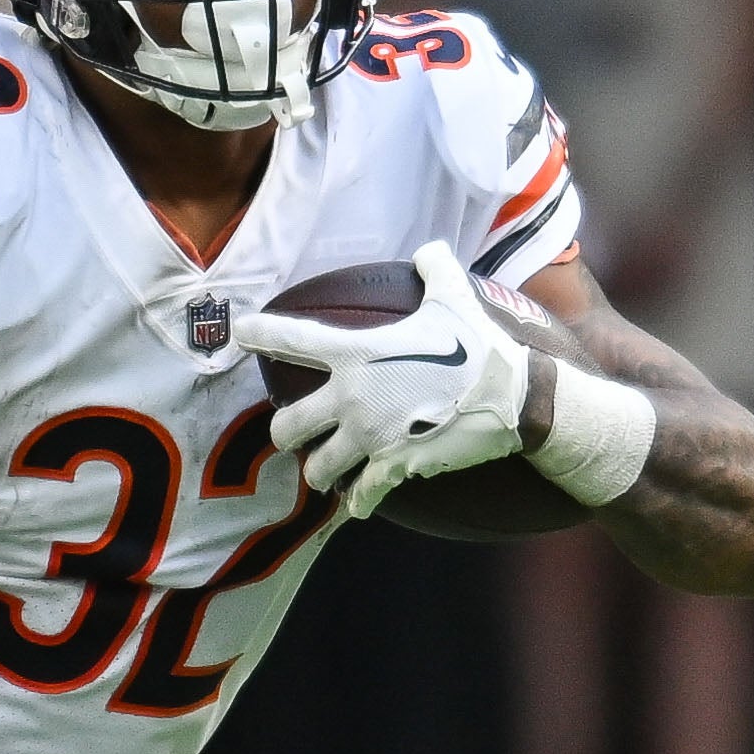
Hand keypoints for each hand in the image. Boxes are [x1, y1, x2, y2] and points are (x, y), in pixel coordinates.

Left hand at [238, 240, 536, 518]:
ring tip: (329, 470)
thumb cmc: (481, 346)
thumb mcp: (455, 297)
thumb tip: (430, 249)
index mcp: (357, 354)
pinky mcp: (396, 468)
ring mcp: (371, 438)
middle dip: (286, 433)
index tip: (238, 332)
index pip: (291, 339)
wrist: (515, 398)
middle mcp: (353, 399)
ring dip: (320, 472)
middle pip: (286, 428)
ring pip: (317, 471)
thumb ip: (434, 268)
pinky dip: (358, 502)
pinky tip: (359, 504)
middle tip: (298, 432)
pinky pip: (361, 497)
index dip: (258, 334)